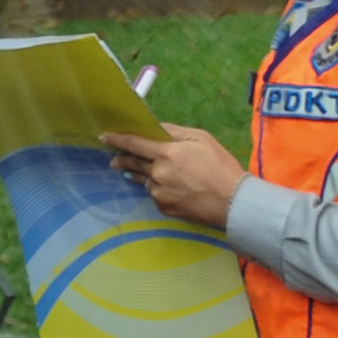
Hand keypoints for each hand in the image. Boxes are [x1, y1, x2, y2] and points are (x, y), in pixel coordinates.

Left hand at [103, 122, 246, 228]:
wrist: (233, 203)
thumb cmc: (221, 167)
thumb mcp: (203, 140)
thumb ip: (176, 132)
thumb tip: (157, 129)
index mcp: (167, 154)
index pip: (135, 144)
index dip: (117, 139)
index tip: (104, 137)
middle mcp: (158, 174)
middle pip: (133, 163)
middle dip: (122, 159)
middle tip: (114, 158)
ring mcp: (158, 193)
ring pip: (144, 180)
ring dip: (141, 174)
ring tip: (142, 172)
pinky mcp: (163, 208)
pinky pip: (155, 194)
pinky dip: (158, 189)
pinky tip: (171, 188)